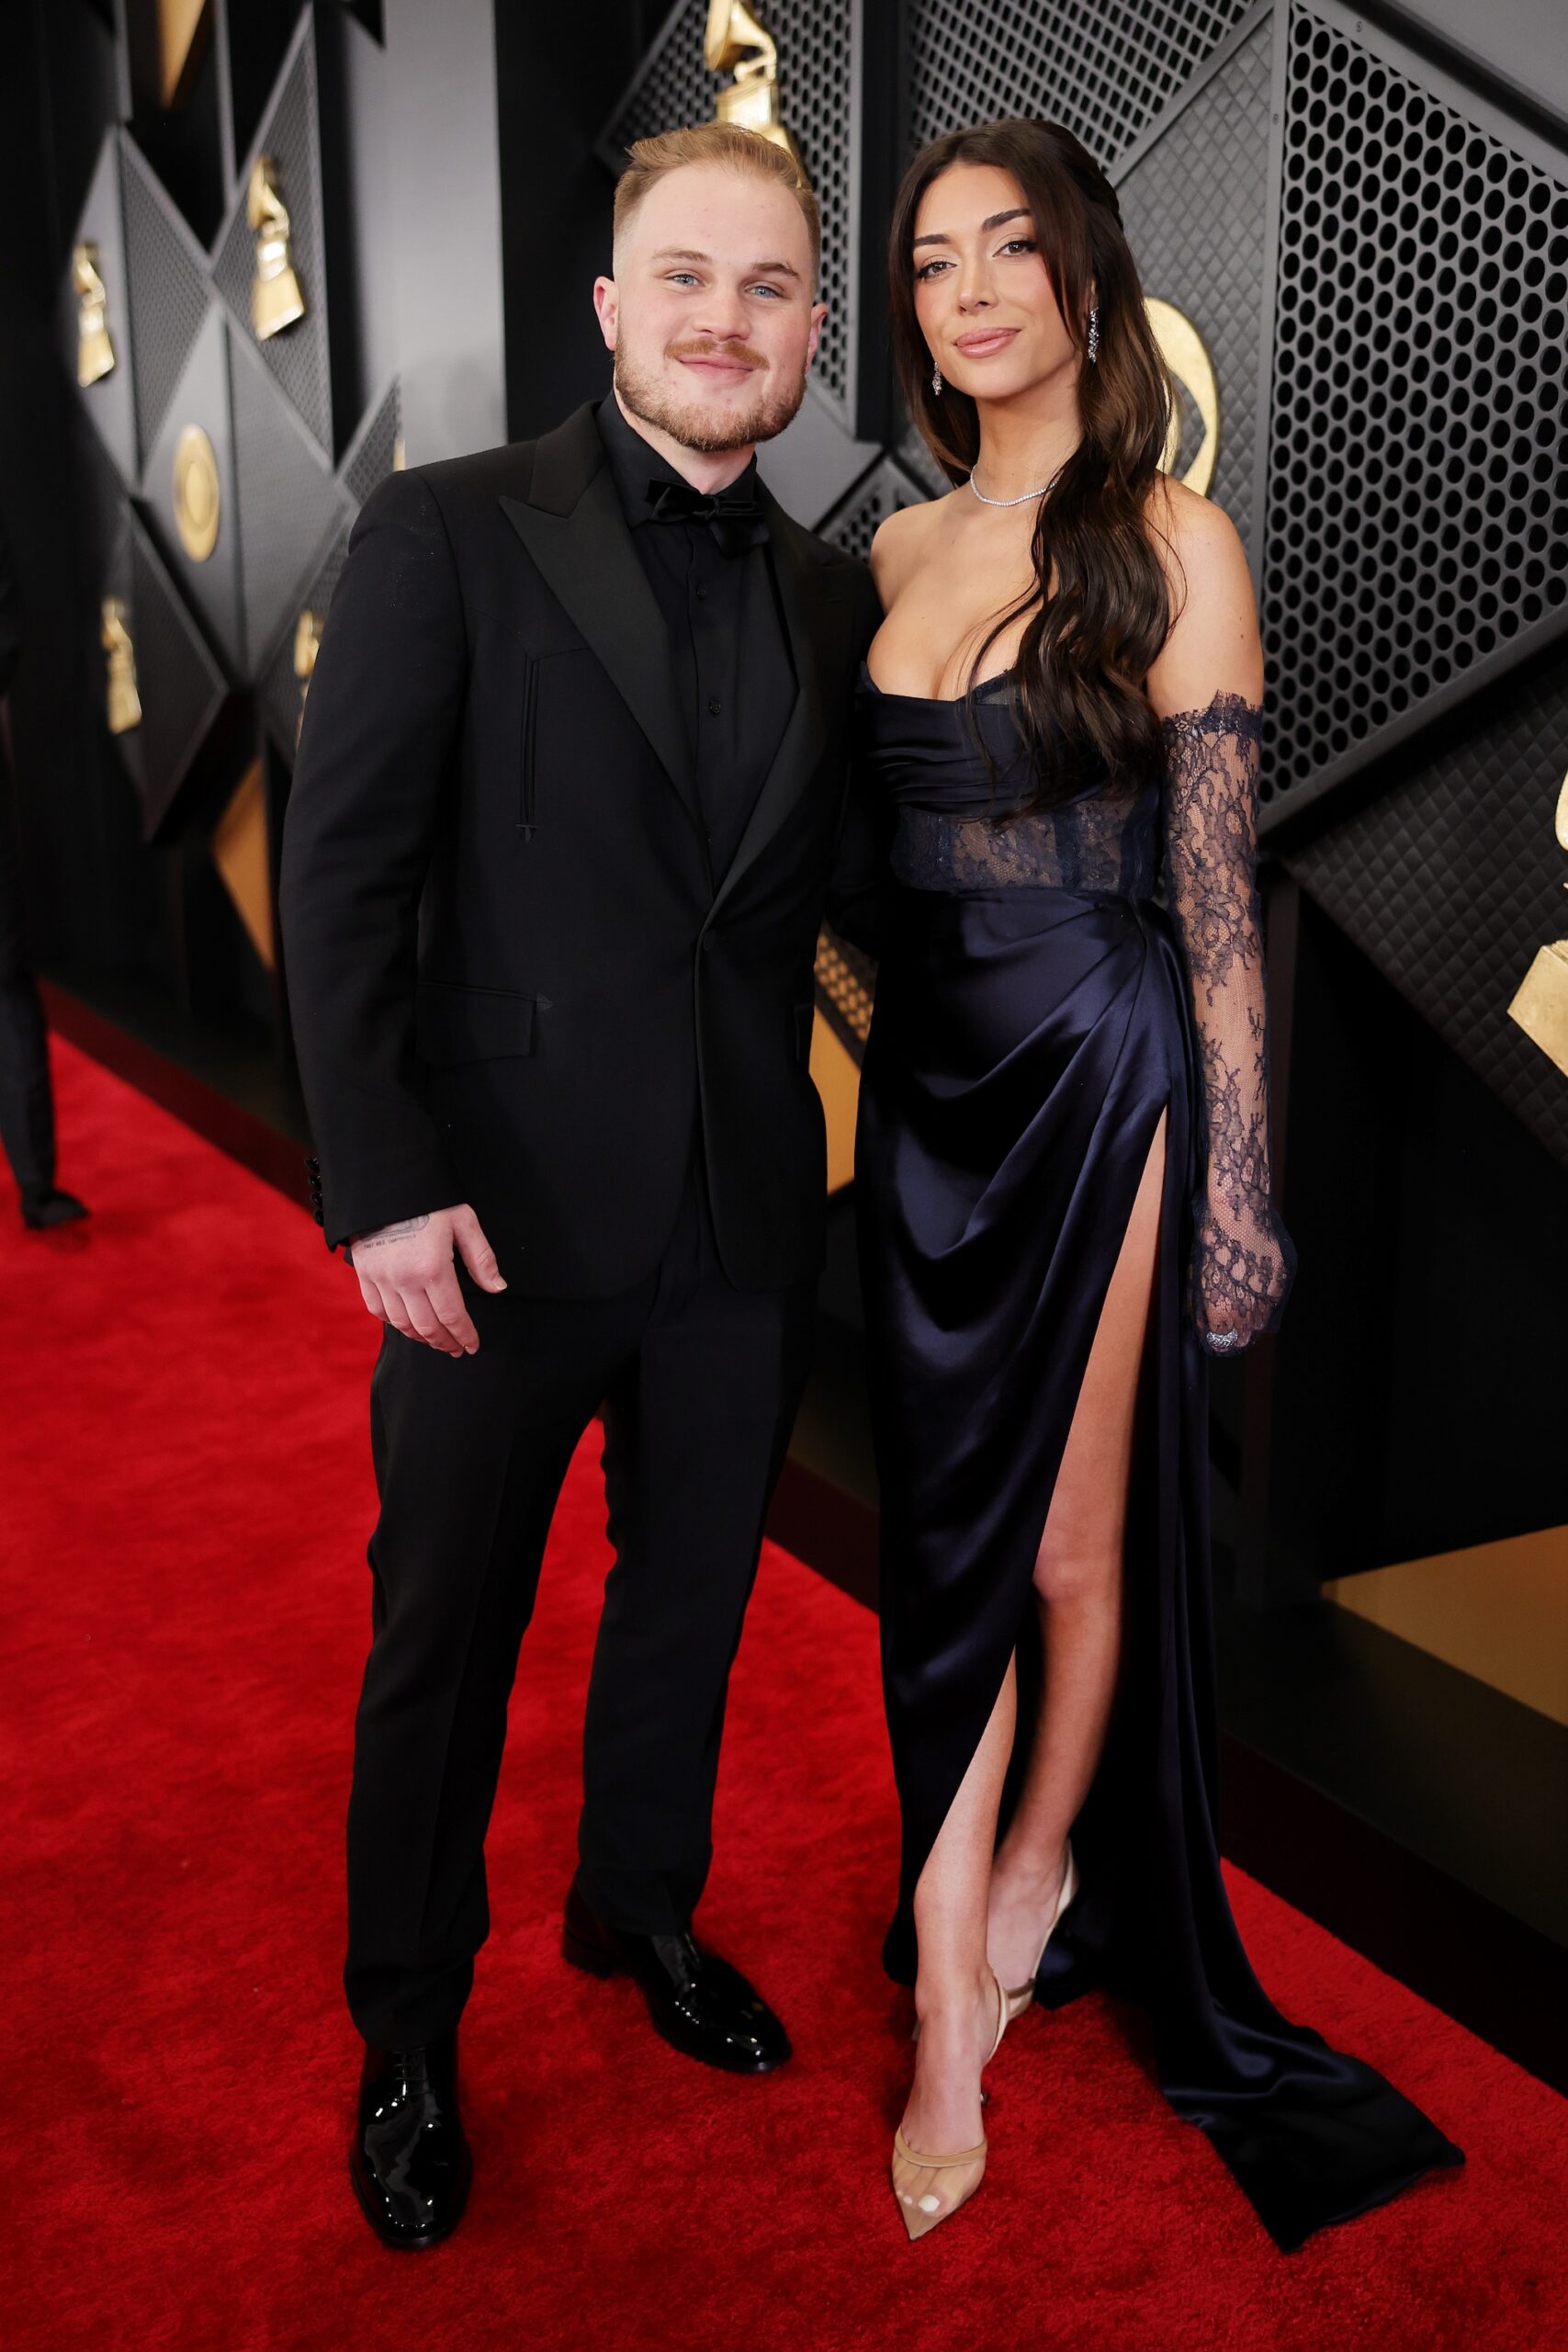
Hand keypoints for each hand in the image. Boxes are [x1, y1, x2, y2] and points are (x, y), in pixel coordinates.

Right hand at [347, 1203, 505, 1354]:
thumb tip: (497, 1287)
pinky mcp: (364, 1273)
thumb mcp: (464, 1222)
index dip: (464, 1335)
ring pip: (402, 1323)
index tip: (472, 1345)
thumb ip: (481, 1258)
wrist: (384, 1182)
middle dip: (444, 1342)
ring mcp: (381, 1278)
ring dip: (421, 1337)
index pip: (452, 1316)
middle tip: (456, 1349)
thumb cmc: (429, 1199)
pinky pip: (377, 1309)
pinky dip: (394, 1322)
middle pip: (427, 1326)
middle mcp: (405, 1279)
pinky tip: (407, 1324)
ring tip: (435, 1340)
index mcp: (433, 1268)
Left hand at [1188, 1192, 1294, 1355]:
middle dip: (1235, 1336)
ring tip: (1244, 1315)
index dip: (1217, 1340)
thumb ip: (1198, 1302)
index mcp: (1221, 1307)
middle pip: (1245, 1336)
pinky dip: (1264, 1301)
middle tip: (1230, 1332)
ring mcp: (1266, 1292)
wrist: (1238, 1210)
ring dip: (1252, 1321)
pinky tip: (1255, 1295)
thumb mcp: (1195, 1273)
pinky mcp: (1281, 1278)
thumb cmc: (1209, 1239)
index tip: (1214, 1339)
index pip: (1221, 1339)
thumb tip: (1200, 1321)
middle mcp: (1247, 1305)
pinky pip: (1272, 1299)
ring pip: (1262, 1320)